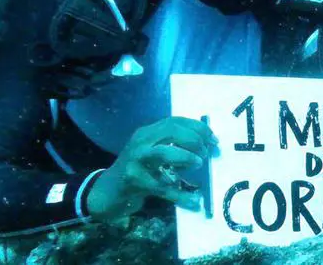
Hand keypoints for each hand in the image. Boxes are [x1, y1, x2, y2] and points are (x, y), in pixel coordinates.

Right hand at [87, 117, 218, 221]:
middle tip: (205, 153)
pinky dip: (180, 195)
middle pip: (171, 131)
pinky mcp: (134, 181)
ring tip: (198, 164)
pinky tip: (194, 201)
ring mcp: (136, 161)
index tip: (214, 139)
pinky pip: (162, 187)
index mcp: (147, 132)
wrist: (108, 191)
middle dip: (194, 140)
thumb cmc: (137, 170)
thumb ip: (172, 145)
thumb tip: (206, 146)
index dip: (197, 128)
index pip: (175, 121)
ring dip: (185, 157)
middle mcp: (141, 142)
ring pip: (164, 153)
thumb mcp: (151, 152)